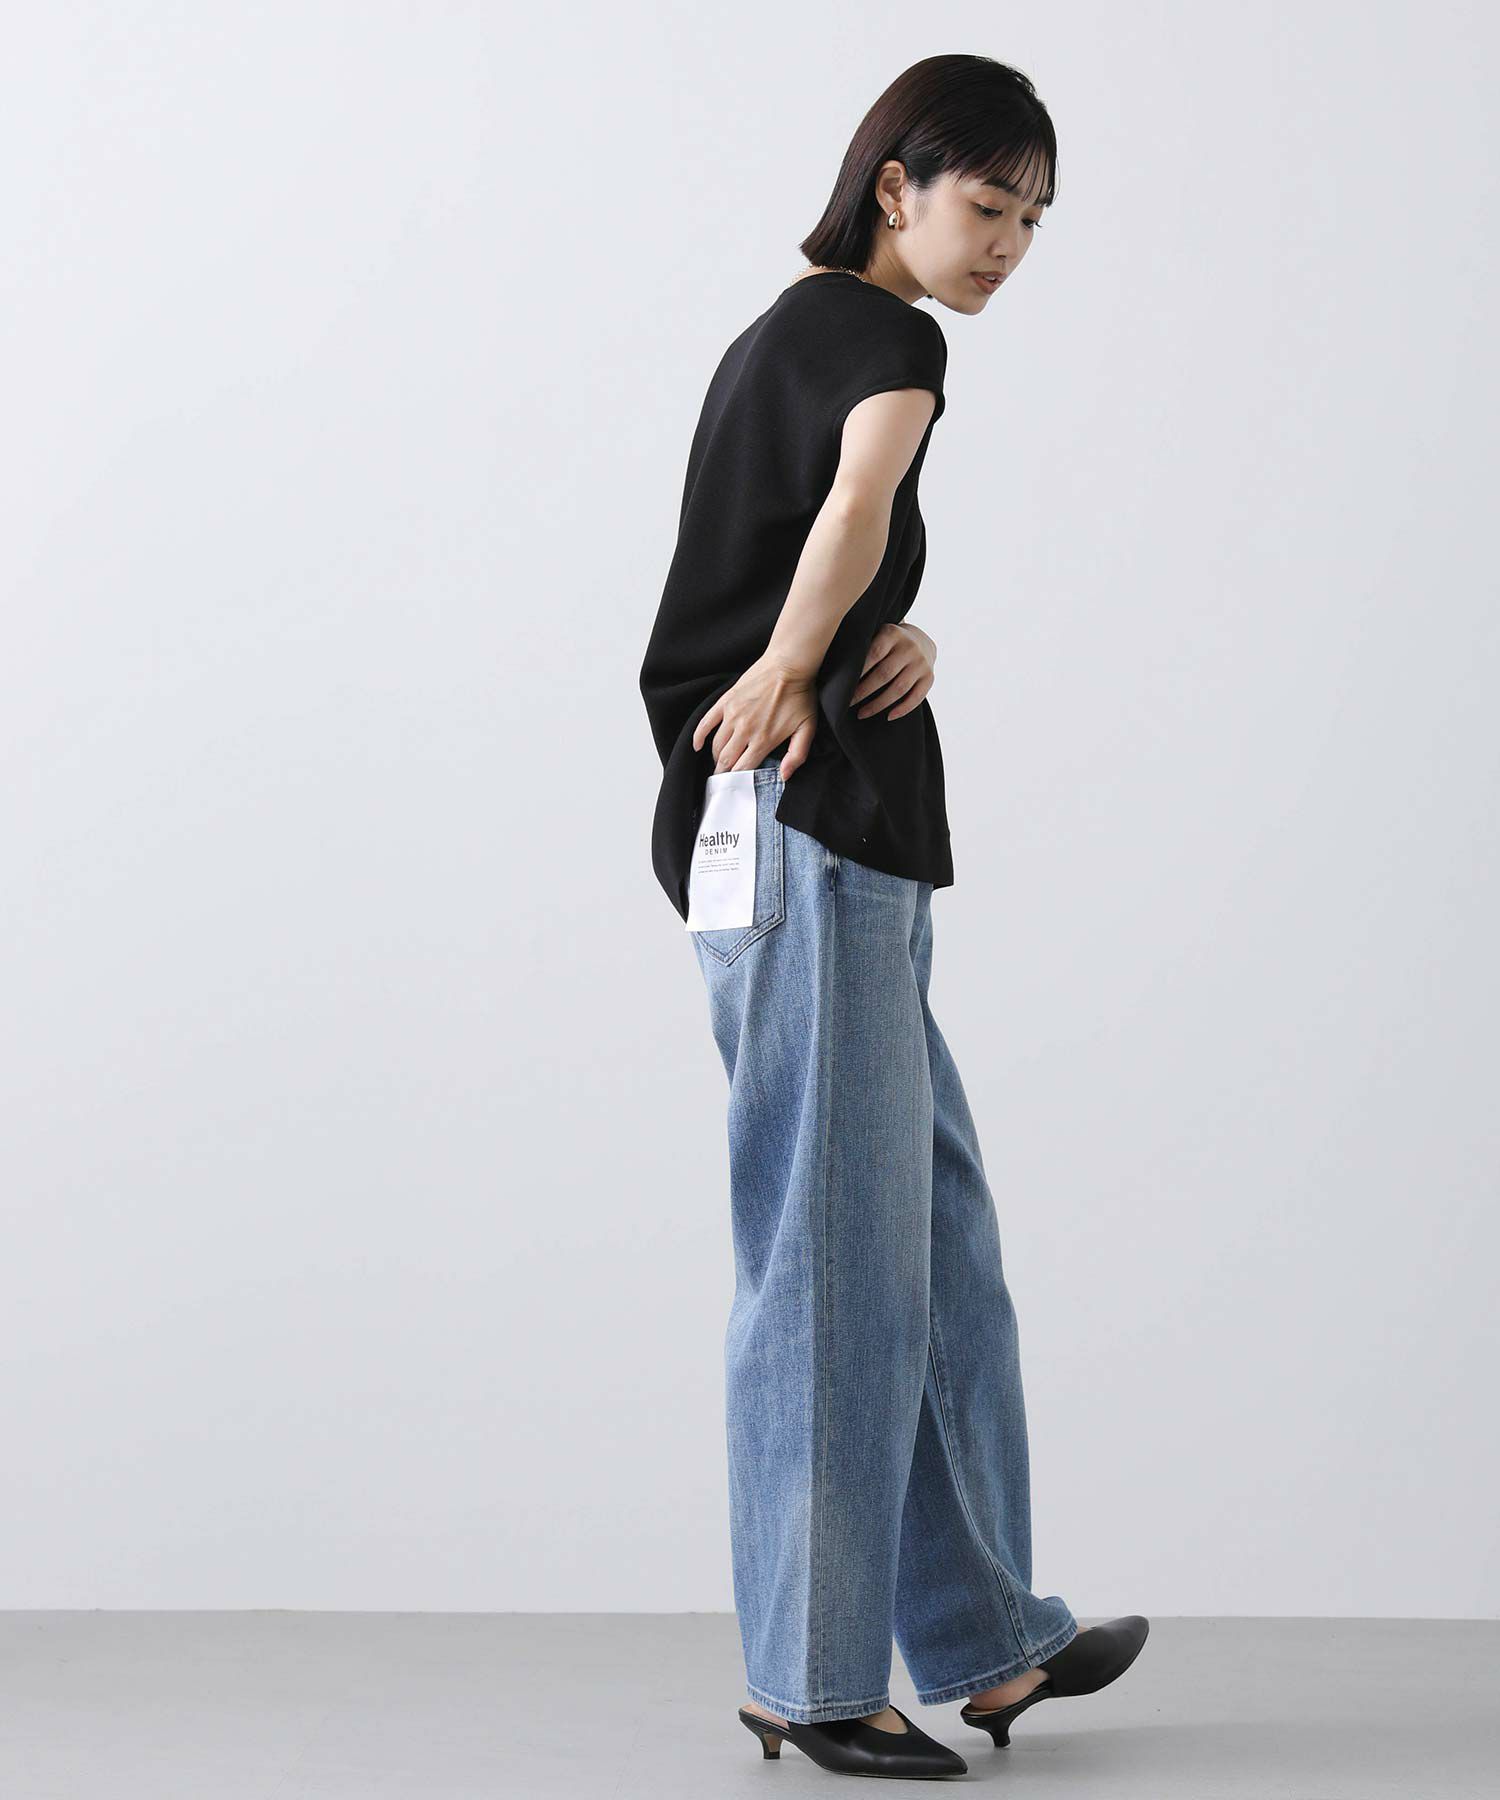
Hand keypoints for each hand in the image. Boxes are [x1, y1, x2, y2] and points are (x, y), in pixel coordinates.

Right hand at [692, 653, 819, 776]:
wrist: (788, 665)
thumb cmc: (800, 696)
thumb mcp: (807, 728)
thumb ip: (796, 755)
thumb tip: (783, 776)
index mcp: (763, 740)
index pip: (743, 769)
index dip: (738, 782)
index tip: (735, 788)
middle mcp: (744, 730)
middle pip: (726, 760)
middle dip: (723, 773)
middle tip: (723, 779)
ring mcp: (732, 715)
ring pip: (716, 745)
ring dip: (716, 757)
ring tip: (719, 762)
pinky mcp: (726, 702)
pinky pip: (706, 722)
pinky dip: (699, 736)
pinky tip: (697, 746)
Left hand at [849, 623, 935, 720]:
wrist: (920, 640)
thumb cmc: (886, 643)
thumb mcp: (875, 634)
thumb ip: (861, 645)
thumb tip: (833, 666)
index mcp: (892, 633)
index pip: (874, 653)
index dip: (859, 671)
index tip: (844, 686)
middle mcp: (909, 647)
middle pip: (884, 674)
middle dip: (864, 691)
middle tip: (848, 703)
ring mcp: (921, 663)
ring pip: (898, 689)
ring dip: (879, 704)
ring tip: (862, 713)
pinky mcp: (929, 677)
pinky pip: (916, 697)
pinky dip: (902, 709)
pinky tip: (888, 717)